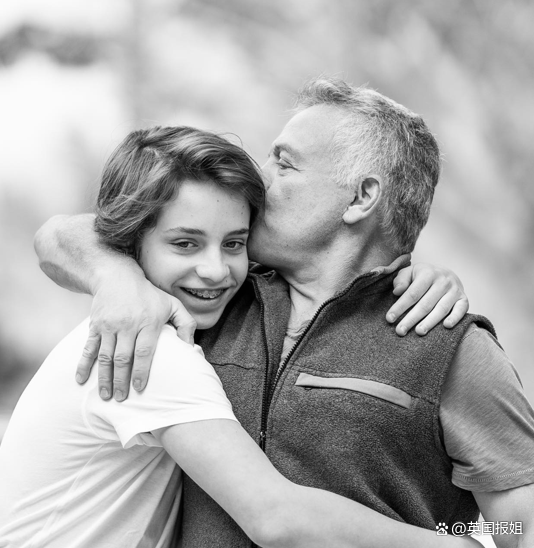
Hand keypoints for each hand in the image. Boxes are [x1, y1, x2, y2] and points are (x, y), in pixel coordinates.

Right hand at [76, 270, 195, 400]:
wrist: (117, 276)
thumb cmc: (149, 295)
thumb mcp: (173, 304)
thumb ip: (186, 324)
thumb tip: (191, 348)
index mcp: (148, 322)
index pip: (144, 351)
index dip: (141, 371)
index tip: (139, 388)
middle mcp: (127, 325)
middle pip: (123, 358)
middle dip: (121, 380)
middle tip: (121, 398)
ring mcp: (109, 326)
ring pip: (105, 357)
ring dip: (104, 378)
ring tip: (105, 396)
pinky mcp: (95, 326)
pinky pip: (88, 348)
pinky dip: (83, 365)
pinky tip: (81, 380)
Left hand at [386, 263, 468, 335]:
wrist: (446, 273)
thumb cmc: (422, 276)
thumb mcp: (410, 273)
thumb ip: (401, 280)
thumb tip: (397, 291)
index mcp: (428, 273)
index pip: (412, 293)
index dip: (400, 307)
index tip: (389, 319)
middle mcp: (443, 281)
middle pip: (425, 304)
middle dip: (411, 319)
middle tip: (400, 331)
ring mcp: (455, 290)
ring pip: (441, 309)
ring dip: (430, 322)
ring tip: (418, 332)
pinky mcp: (464, 299)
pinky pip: (461, 310)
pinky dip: (455, 318)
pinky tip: (446, 326)